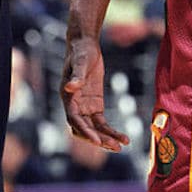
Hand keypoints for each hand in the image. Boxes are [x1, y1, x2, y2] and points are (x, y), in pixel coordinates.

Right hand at [60, 34, 128, 151]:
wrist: (85, 45)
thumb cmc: (81, 52)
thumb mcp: (80, 62)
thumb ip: (76, 76)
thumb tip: (69, 87)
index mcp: (67, 97)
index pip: (74, 120)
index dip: (85, 131)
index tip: (97, 141)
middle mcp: (74, 106)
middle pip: (84, 129)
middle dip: (98, 139)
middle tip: (115, 147)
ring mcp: (85, 107)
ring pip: (94, 129)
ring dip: (106, 139)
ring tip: (122, 145)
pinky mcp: (95, 106)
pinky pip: (102, 123)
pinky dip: (111, 131)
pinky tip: (123, 137)